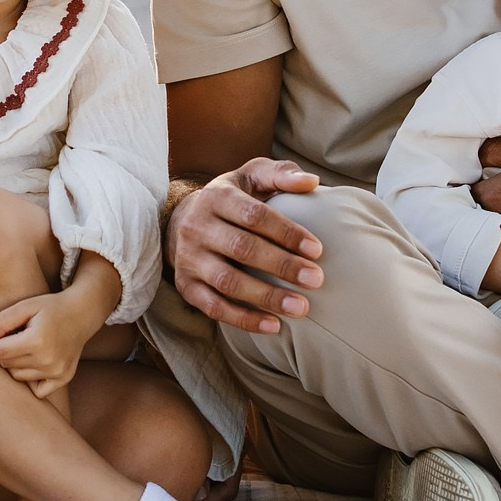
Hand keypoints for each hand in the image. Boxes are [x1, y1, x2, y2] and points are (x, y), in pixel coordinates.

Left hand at [0, 291, 99, 398]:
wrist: (81, 314)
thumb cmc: (50, 308)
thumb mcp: (26, 305)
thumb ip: (3, 320)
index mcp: (37, 340)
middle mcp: (48, 360)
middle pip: (7, 364)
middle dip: (0, 351)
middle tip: (6, 337)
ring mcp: (57, 372)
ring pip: (17, 376)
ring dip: (13, 364)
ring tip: (21, 346)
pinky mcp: (63, 378)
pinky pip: (36, 390)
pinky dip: (29, 379)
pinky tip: (32, 363)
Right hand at [166, 159, 324, 334]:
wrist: (183, 220)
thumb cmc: (233, 198)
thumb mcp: (251, 177)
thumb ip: (281, 175)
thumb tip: (312, 182)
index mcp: (217, 196)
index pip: (253, 216)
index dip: (286, 233)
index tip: (317, 250)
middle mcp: (197, 226)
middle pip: (242, 249)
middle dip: (282, 265)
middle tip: (316, 280)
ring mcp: (189, 258)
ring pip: (227, 281)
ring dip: (266, 297)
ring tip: (301, 308)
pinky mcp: (186, 285)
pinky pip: (214, 307)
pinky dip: (244, 319)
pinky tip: (274, 325)